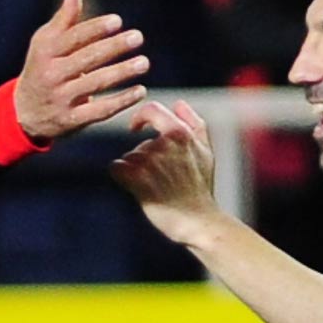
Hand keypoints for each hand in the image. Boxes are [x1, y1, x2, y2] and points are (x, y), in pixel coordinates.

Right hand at [14, 0, 149, 141]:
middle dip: (114, 47)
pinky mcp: (71, 120)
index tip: (118, 21)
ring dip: (122, 72)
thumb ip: (63, 21)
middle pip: (87, 59)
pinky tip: (140, 91)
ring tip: (143, 62)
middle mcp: (51, 75)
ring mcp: (60, 99)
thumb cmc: (41, 69)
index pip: (73, 38)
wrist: (24, 113)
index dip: (96, 29)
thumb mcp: (44, 44)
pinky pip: (100, 111)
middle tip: (137, 37)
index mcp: (45, 53)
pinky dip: (121, 101)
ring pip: (96, 83)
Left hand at [109, 99, 225, 244]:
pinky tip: (136, 188)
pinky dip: (121, 176)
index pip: (151, 109)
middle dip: (144, 161)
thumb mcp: (206, 151)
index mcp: (181, 133)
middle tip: (162, 181)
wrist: (196, 220)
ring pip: (128, 157)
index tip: (134, 128)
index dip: (139, 117)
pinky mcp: (137, 179)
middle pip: (138, 145)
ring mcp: (150, 161)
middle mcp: (164, 144)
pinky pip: (116, 167)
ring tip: (156, 188)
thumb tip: (178, 103)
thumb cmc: (200, 187)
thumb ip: (194, 123)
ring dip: (136, 171)